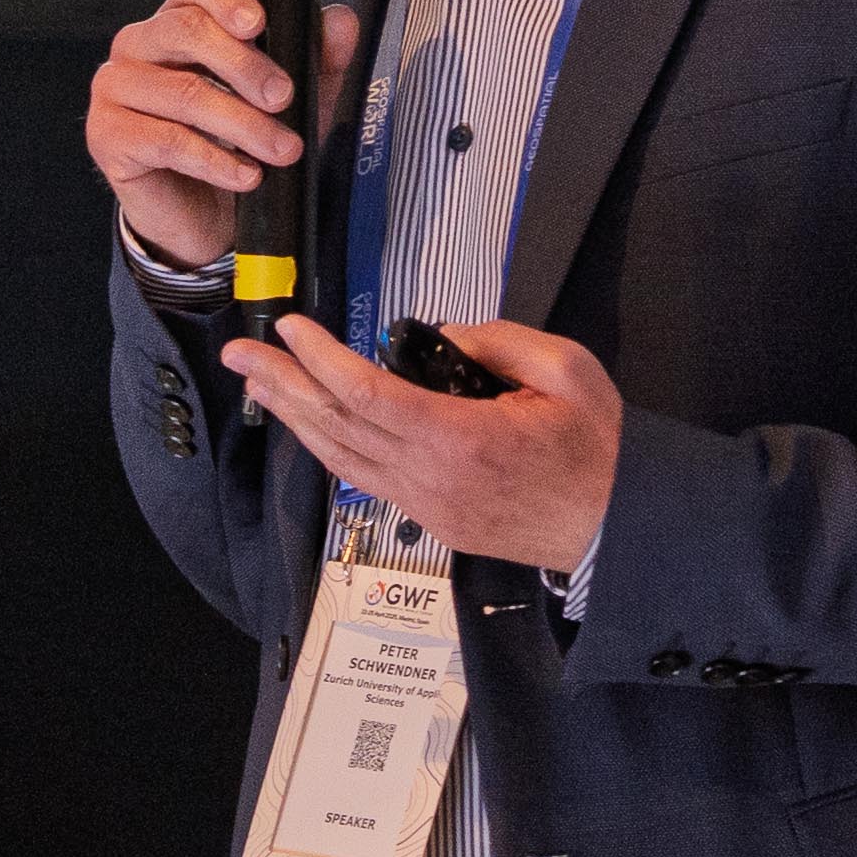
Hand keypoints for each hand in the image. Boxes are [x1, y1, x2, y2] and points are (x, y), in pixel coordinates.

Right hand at [86, 0, 361, 269]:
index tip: (259, 25)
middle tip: (284, 97)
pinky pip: (166, 140)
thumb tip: (340, 22)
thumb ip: (317, 58)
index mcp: (180, 19)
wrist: (206, 215)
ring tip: (282, 150)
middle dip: (245, 66)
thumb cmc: (241, 142)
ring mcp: (116, 87)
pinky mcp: (108, 135)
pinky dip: (215, 160)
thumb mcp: (295, 100)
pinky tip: (246, 175)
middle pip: (187, 31)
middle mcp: (139, 44)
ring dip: (242, 124)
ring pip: (183, 92)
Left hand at [222, 315, 620, 572]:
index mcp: (460, 439)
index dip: (320, 357)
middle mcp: (430, 478)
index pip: (366, 393)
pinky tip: (313, 425)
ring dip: (295, 418)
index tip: (292, 327)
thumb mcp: (567, 373)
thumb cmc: (598, 452)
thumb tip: (446, 335)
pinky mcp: (432, 519)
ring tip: (259, 385)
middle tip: (240, 353)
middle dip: (282, 385)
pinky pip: (365, 478)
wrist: (615, 530)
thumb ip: (500, 343)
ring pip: (341, 459)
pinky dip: (329, 447)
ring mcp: (427, 506)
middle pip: (336, 426)